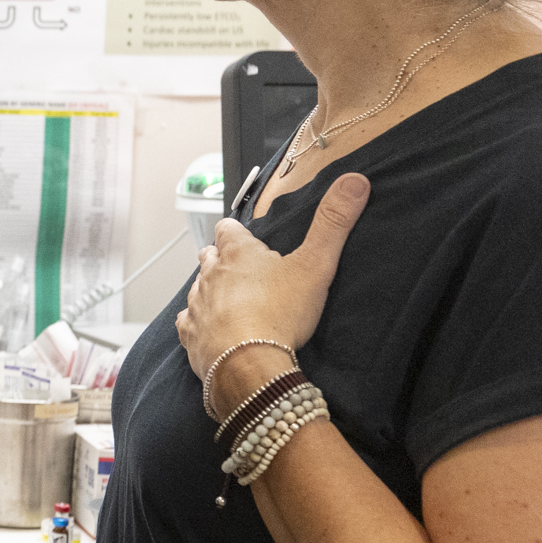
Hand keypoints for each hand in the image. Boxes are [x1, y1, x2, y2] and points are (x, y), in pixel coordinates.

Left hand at [176, 171, 369, 410]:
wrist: (248, 362)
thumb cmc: (281, 312)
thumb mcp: (316, 264)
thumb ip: (333, 223)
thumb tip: (354, 180)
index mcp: (237, 253)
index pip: (228, 229)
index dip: (236, 231)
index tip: (244, 236)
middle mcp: (210, 274)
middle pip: (209, 257)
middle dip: (221, 259)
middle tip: (240, 269)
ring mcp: (197, 304)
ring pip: (197, 288)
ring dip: (209, 290)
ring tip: (228, 299)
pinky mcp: (190, 335)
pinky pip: (188, 322)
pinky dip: (197, 323)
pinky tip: (209, 328)